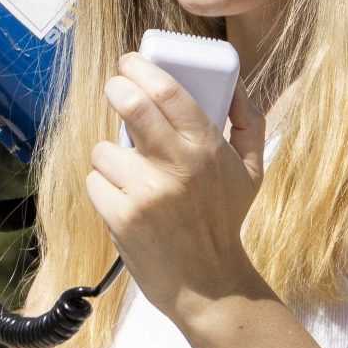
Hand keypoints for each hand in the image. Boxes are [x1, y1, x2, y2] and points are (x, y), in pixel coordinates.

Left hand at [88, 53, 269, 318]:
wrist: (208, 285)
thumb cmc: (225, 221)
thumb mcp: (251, 171)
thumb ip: (248, 122)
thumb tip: (234, 81)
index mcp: (207, 149)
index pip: (168, 91)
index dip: (141, 68)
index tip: (130, 62)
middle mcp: (177, 167)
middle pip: (132, 104)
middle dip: (116, 88)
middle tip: (116, 88)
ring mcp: (146, 193)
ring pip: (105, 148)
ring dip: (111, 155)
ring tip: (130, 172)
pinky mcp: (121, 218)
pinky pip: (96, 182)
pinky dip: (105, 187)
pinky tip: (125, 200)